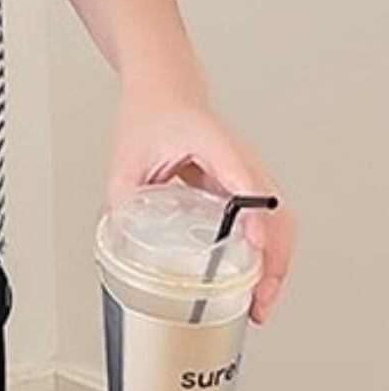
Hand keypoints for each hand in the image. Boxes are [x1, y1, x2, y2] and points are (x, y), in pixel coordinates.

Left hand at [103, 81, 294, 325]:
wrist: (163, 88)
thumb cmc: (150, 112)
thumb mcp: (126, 155)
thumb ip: (120, 196)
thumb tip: (113, 238)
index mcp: (214, 144)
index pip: (243, 181)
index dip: (253, 217)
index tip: (253, 245)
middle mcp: (241, 159)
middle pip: (275, 212)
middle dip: (273, 259)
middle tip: (258, 299)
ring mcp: (248, 172)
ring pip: (278, 221)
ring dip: (274, 262)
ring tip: (259, 302)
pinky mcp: (244, 184)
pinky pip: (266, 221)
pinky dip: (266, 252)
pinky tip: (252, 278)